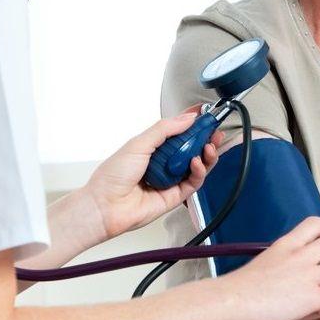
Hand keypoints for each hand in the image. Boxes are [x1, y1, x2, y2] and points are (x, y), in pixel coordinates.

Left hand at [84, 107, 223, 238]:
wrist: (105, 206)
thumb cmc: (112, 176)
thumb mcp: (138, 144)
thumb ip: (164, 129)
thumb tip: (187, 118)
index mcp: (153, 147)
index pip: (178, 131)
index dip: (192, 122)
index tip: (204, 113)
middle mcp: (163, 162)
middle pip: (192, 148)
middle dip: (205, 138)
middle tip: (215, 130)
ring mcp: (170, 179)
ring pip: (197, 165)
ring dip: (206, 154)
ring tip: (210, 145)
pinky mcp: (175, 196)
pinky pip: (194, 182)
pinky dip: (199, 171)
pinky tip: (197, 162)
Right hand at [216, 217, 319, 319]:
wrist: (232, 302)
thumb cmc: (241, 289)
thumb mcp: (264, 261)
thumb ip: (284, 261)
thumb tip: (294, 273)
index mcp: (285, 245)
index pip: (316, 224)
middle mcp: (299, 256)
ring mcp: (307, 275)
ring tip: (317, 297)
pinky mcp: (311, 296)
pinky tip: (307, 314)